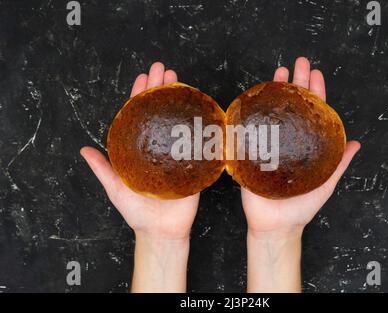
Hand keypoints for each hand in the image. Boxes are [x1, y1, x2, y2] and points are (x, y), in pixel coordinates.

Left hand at [80, 62, 198, 239]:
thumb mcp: (116, 188)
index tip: (142, 78)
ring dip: (177, 97)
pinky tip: (198, 104)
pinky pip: (197, 139)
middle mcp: (159, 145)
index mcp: (140, 148)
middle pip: (158, 111)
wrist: (161, 231)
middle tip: (162, 68)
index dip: (139, 95)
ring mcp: (177, 151)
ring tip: (177, 78)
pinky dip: (198, 121)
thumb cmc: (138, 212)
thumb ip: (103, 168)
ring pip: (177, 118)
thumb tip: (84, 150)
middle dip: (159, 87)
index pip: (138, 116)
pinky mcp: (194, 162)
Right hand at [242, 57, 360, 235]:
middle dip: (297, 82)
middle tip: (298, 63)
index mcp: (306, 144)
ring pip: (273, 111)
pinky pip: (250, 128)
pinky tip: (254, 96)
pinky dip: (251, 111)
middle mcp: (288, 140)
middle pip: (294, 106)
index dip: (316, 93)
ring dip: (276, 90)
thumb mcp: (325, 183)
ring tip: (280, 71)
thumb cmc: (301, 207)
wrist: (275, 225)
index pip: (313, 113)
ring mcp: (269, 144)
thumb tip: (357, 144)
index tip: (316, 74)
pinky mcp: (251, 152)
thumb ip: (338, 163)